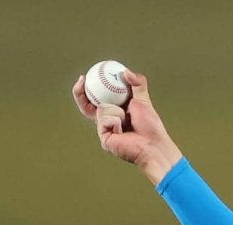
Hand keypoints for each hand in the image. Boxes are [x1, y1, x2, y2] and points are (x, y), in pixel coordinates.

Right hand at [72, 70, 182, 184]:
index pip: (97, 98)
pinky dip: (115, 121)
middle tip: (82, 80)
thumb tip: (126, 71)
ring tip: (127, 120)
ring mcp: (104, 129)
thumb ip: (137, 84)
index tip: (85, 76)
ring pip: (101, 109)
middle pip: (87, 104)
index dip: (89, 87)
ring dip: (116, 111)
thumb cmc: (150, 126)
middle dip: (80, 92)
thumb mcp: (144, 100)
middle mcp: (107, 119)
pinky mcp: (103, 137)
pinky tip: (123, 131)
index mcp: (115, 110)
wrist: (153, 144)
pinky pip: (104, 120)